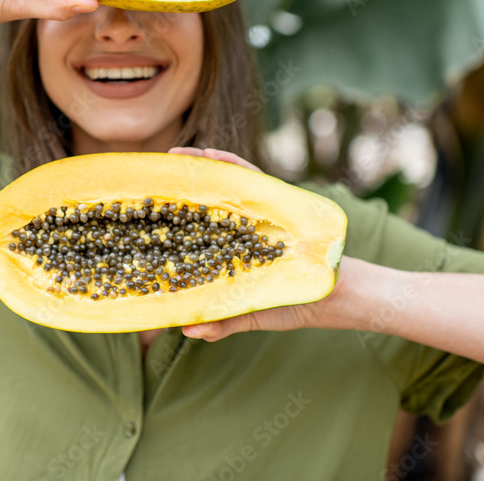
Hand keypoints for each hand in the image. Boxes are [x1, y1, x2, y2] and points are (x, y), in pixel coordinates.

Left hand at [168, 146, 353, 341]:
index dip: (174, 216)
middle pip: (207, 200)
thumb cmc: (292, 303)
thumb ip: (223, 320)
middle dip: (183, 184)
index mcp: (232, 248)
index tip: (149, 207)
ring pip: (226, 183)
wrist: (335, 296)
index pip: (198, 228)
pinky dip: (232, 163)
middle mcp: (243, 227)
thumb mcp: (252, 313)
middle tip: (155, 171)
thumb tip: (188, 330)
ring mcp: (261, 212)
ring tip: (176, 154)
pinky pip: (253, 177)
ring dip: (201, 166)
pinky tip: (211, 154)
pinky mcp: (279, 202)